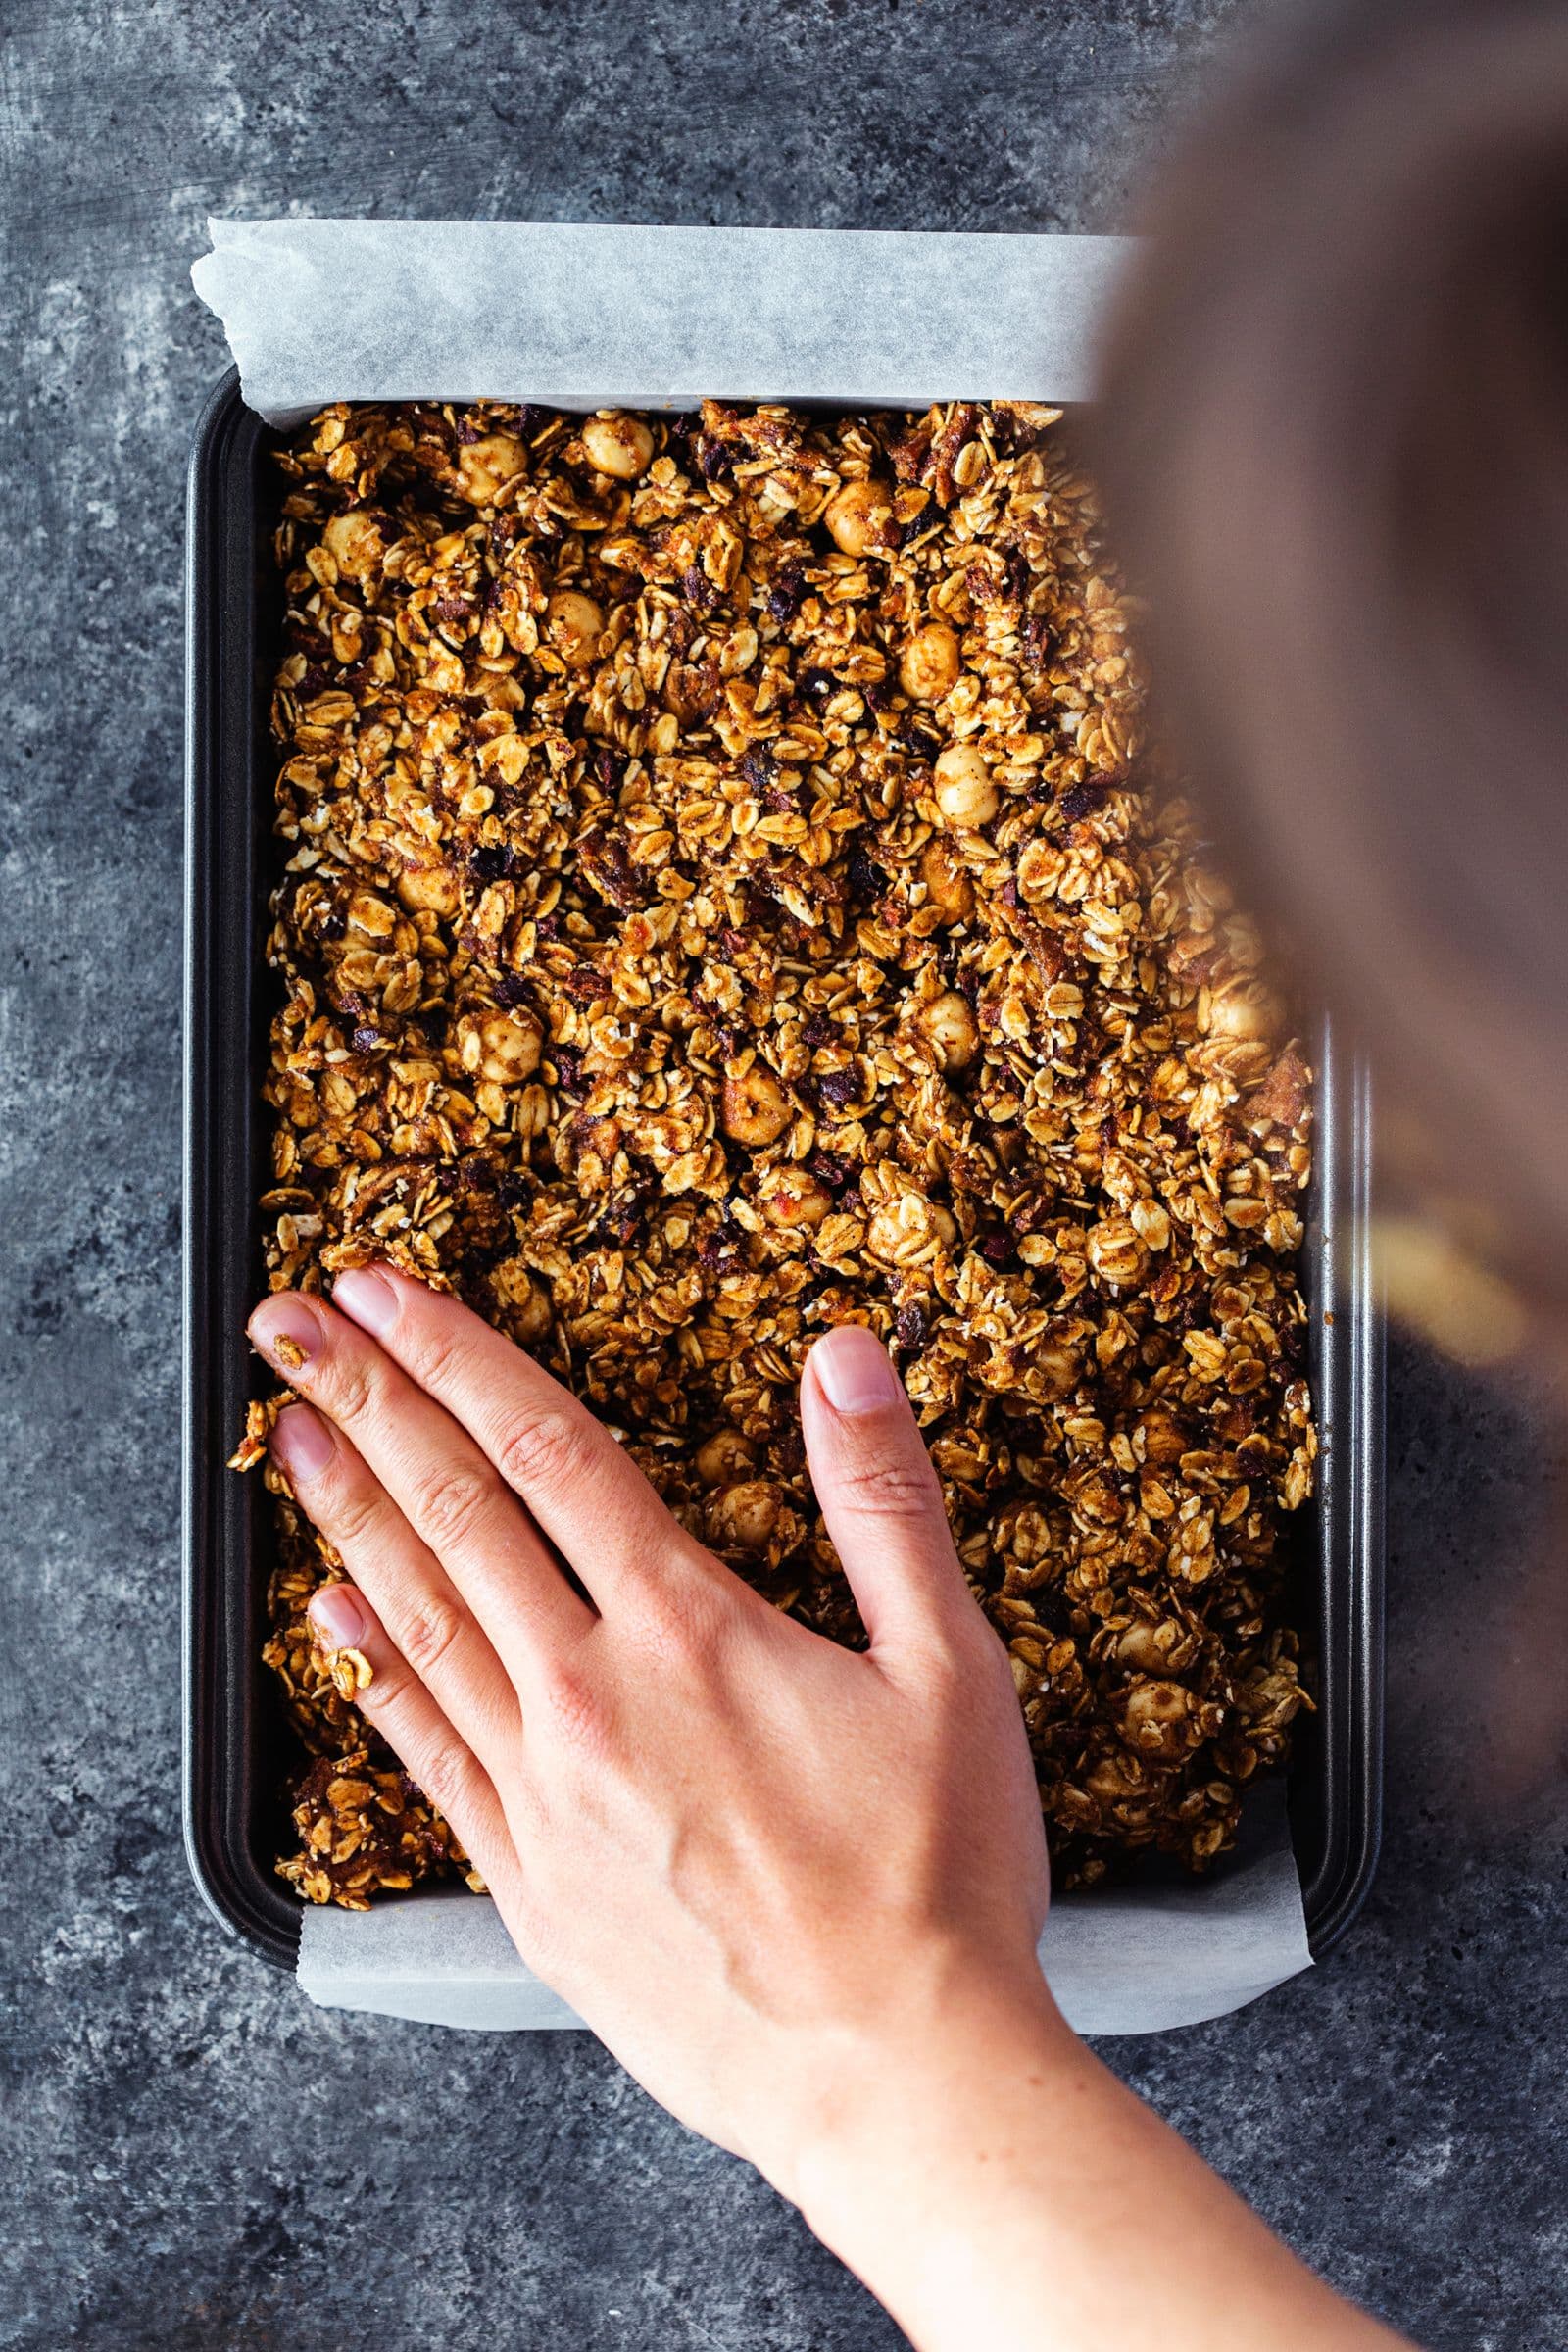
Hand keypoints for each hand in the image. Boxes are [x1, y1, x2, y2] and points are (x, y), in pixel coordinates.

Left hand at [251, 1270, 1403, 2351]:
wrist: (896, 2080)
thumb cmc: (938, 1880)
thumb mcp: (954, 1668)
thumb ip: (885, 1502)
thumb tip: (846, 1358)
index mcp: (689, 1630)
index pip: (546, 1448)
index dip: (456, 1353)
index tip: (385, 1288)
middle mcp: (591, 1698)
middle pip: (454, 1514)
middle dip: (367, 1401)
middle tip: (291, 1326)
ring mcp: (545, 1796)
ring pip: (419, 1623)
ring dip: (348, 1517)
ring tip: (288, 1438)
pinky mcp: (530, 1885)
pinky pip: (428, 1759)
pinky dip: (374, 1680)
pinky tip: (333, 1628)